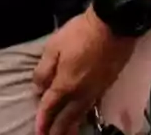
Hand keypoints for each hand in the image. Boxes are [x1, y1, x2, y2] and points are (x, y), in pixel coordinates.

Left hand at [34, 9, 137, 134]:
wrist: (113, 27)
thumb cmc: (79, 34)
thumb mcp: (53, 47)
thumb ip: (44, 70)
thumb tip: (38, 89)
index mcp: (65, 85)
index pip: (50, 107)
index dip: (43, 120)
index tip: (38, 132)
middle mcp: (81, 94)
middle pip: (67, 118)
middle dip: (56, 130)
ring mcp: (96, 92)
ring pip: (80, 116)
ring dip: (71, 128)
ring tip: (65, 134)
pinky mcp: (106, 87)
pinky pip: (91, 109)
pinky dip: (84, 117)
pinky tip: (82, 118)